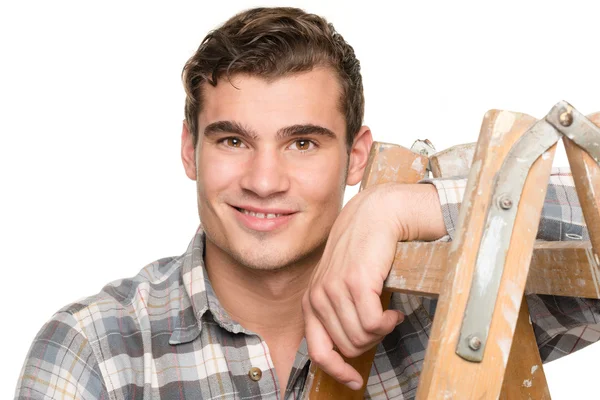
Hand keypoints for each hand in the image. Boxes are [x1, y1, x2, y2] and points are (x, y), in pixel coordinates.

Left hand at [302, 183, 444, 389]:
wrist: (375, 216)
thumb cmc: (361, 252)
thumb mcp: (340, 284)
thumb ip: (337, 312)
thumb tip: (350, 350)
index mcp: (310, 301)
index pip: (317, 351)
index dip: (337, 371)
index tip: (355, 381)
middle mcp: (317, 297)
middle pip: (349, 347)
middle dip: (370, 342)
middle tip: (382, 324)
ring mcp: (334, 290)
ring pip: (363, 337)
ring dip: (382, 332)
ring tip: (388, 314)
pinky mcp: (356, 283)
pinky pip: (375, 324)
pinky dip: (388, 323)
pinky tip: (393, 311)